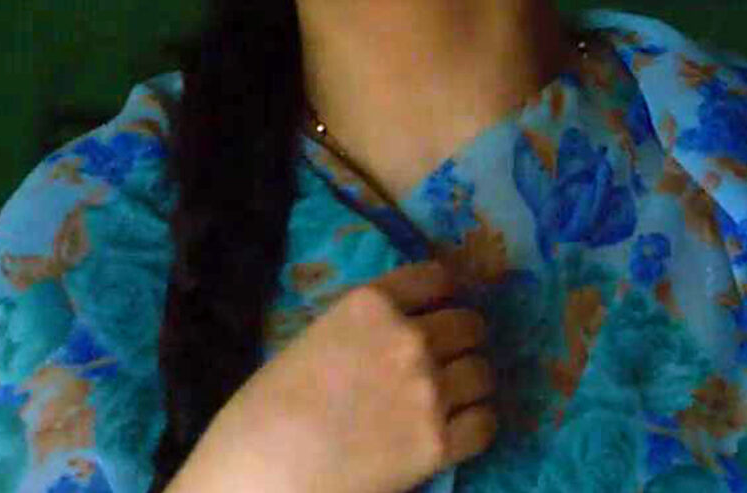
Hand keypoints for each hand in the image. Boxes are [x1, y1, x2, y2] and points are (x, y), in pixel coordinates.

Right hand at [191, 259, 497, 492]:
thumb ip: (365, 328)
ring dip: (470, 383)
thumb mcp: (317, 337)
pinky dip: (474, 425)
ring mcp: (428, 391)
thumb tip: (403, 330)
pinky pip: (484, 423)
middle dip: (460, 341)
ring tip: (452, 396)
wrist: (262, 468)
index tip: (441, 307)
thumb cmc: (268, 406)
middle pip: (469, 326)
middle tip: (446, 359)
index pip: (437, 278)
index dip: (443, 295)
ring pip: (482, 373)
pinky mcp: (437, 443)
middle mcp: (409, 339)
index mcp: (371, 304)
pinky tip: (457, 429)